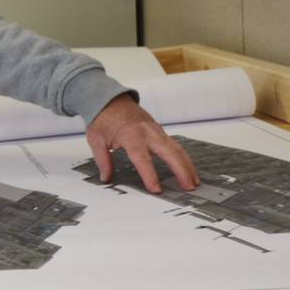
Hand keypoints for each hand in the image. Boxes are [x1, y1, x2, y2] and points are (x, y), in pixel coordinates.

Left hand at [84, 94, 198, 193]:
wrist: (111, 100)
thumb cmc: (104, 118)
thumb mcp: (96, 138)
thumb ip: (102, 160)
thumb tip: (106, 178)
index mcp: (131, 136)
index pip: (143, 159)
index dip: (150, 175)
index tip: (156, 189)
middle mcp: (148, 133)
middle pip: (170, 152)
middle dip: (181, 170)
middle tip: (188, 187)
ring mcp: (156, 131)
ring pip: (177, 149)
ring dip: (187, 165)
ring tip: (194, 182)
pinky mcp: (160, 132)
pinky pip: (175, 145)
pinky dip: (184, 158)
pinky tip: (188, 169)